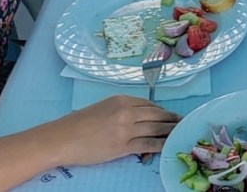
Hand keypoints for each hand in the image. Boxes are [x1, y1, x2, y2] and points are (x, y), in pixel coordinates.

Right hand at [40, 95, 181, 165]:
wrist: (64, 138)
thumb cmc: (79, 123)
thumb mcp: (103, 107)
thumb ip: (121, 109)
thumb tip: (138, 116)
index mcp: (121, 99)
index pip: (149, 104)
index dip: (162, 111)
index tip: (169, 115)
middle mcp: (127, 111)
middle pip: (157, 115)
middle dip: (171, 119)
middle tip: (182, 122)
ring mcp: (126, 129)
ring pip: (156, 128)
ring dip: (170, 131)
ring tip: (179, 133)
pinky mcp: (124, 146)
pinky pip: (149, 144)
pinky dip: (161, 144)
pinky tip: (169, 145)